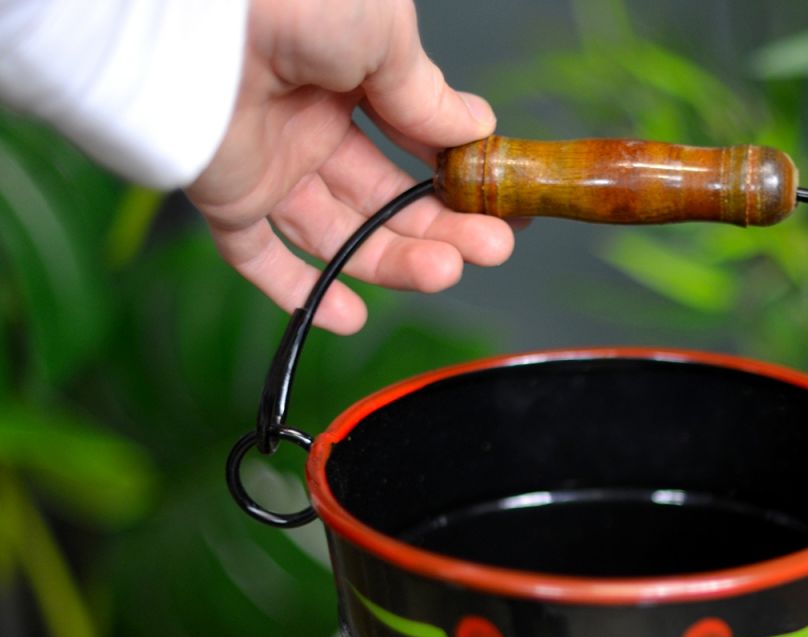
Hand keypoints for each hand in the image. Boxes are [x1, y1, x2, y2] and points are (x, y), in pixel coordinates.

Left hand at [185, 0, 514, 332]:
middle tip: (488, 249)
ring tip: (444, 272)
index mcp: (346, 71)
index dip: (457, 177)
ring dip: (394, 261)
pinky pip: (261, 257)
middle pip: (382, 197)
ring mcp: (268, 162)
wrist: (190, 12)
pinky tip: (349, 317)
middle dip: (440, 228)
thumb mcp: (383, 32)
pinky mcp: (226, 195)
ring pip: (339, 232)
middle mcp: (307, 120)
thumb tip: (473, 126)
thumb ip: (426, 92)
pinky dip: (302, 292)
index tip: (500, 206)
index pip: (411, 139)